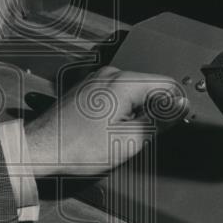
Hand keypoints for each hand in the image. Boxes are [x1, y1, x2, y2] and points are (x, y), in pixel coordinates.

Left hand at [23, 66, 186, 177]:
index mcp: (124, 82)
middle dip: (155, 110)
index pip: (167, 84)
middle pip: (150, 87)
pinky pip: (117, 95)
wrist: (42, 148)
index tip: (176, 122)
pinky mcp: (88, 88)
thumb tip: (180, 107)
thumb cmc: (77, 146)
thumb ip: (160, 120)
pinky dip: (121, 111)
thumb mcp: (129, 140)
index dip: (176, 105)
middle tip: (145, 135)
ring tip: (123, 135)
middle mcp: (110, 74)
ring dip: (137, 112)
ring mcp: (97, 80)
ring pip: (134, 92)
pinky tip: (110, 130)